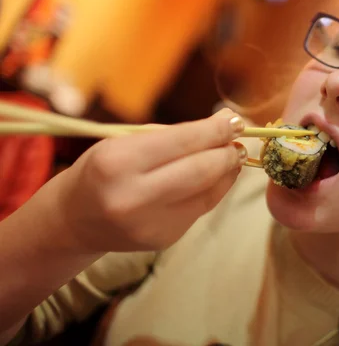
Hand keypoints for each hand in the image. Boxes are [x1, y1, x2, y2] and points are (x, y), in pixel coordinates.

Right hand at [54, 108, 247, 251]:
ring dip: (228, 170)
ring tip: (235, 154)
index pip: (181, 141)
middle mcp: (133, 197)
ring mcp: (151, 223)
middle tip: (240, 138)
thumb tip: (222, 128)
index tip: (235, 119)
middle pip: (200, 170)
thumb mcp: (123, 143)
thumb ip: (171, 137)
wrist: (76, 220)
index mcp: (117, 162)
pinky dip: (215, 188)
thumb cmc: (102, 170)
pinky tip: (220, 175)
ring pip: (207, 191)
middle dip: (227, 151)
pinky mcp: (165, 239)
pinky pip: (201, 207)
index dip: (215, 130)